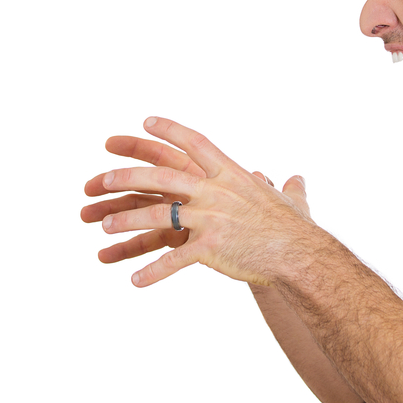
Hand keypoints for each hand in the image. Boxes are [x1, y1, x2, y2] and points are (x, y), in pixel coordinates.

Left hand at [82, 117, 315, 287]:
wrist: (299, 254)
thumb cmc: (295, 228)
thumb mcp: (290, 201)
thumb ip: (289, 188)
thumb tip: (298, 180)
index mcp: (231, 174)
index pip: (195, 143)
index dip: (169, 131)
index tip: (146, 121)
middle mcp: (217, 191)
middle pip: (163, 175)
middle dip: (129, 176)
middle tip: (103, 179)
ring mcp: (211, 218)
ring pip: (158, 214)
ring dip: (127, 220)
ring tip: (105, 226)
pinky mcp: (209, 247)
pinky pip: (173, 259)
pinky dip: (153, 272)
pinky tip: (136, 281)